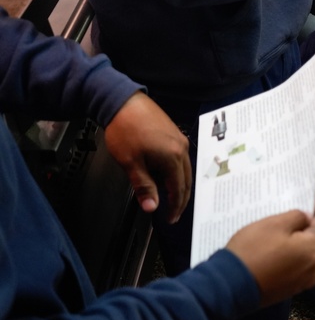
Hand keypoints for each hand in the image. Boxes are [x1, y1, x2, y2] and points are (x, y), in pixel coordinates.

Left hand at [103, 92, 190, 222]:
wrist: (121, 101)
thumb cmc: (125, 128)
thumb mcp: (130, 162)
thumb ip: (143, 186)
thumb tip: (151, 206)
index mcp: (173, 157)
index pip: (178, 189)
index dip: (174, 206)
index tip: (169, 218)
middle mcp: (181, 148)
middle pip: (187, 181)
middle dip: (181, 200)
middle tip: (174, 213)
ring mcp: (180, 140)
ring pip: (185, 170)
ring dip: (180, 186)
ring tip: (170, 198)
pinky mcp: (175, 134)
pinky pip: (182, 159)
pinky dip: (177, 172)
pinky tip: (167, 176)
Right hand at [226, 190, 314, 306]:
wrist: (229, 287)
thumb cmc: (252, 251)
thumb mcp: (274, 224)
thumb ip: (297, 218)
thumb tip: (307, 220)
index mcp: (313, 251)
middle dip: (314, 221)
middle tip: (309, 204)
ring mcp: (303, 281)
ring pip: (308, 252)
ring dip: (303, 237)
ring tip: (297, 221)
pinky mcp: (291, 288)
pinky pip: (298, 263)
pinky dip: (295, 251)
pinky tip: (287, 242)